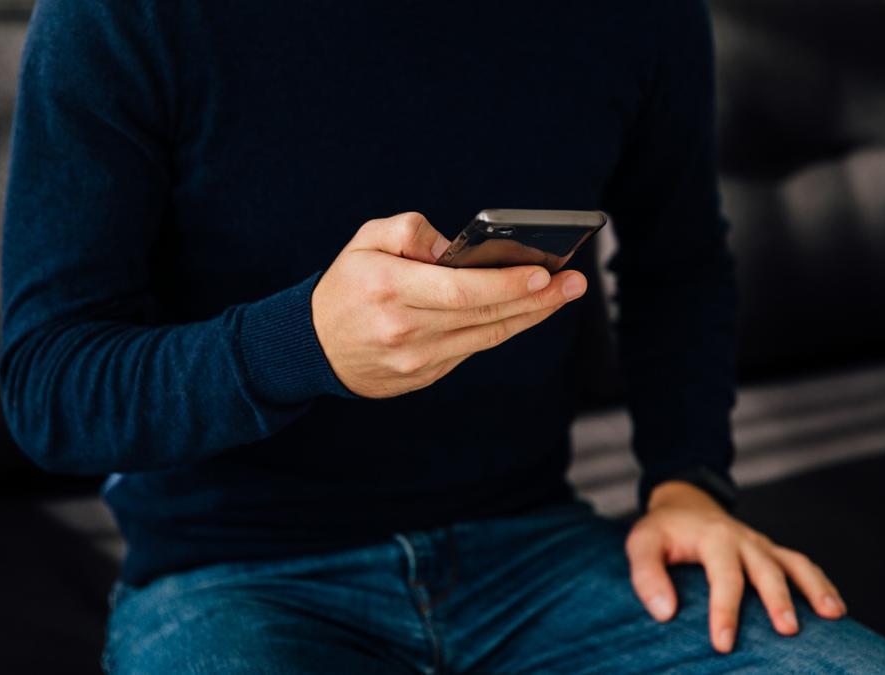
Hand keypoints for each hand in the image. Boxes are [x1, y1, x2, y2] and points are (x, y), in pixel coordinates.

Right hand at [312, 212, 586, 397]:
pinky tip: (525, 312)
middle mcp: (405, 330)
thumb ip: (409, 231)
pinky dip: (501, 330)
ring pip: (486, 337)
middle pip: (484, 316)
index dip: (507, 285)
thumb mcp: (364, 241)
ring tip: (561, 294)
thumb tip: (455, 247)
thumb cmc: (346, 285)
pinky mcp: (422, 377)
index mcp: (389, 290)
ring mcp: (415, 360)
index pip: (462, 291)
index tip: (543, 273)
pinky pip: (472, 350)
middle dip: (536, 299)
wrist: (311, 347)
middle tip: (574, 282)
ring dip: (529, 316)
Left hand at [625, 481, 847, 653]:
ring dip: (814, 588)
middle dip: (778, 600)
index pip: (723, 577)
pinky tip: (834, 609)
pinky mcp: (771, 552)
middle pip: (767, 570)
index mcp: (713, 537)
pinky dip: (820, 584)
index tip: (723, 644)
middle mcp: (744, 539)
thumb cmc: (662, 531)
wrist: (685, 504)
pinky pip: (801, 565)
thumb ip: (647, 575)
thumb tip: (665, 613)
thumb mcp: (641, 544)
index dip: (725, 611)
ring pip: (794, 564)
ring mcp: (761, 545)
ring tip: (833, 615)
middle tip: (788, 631)